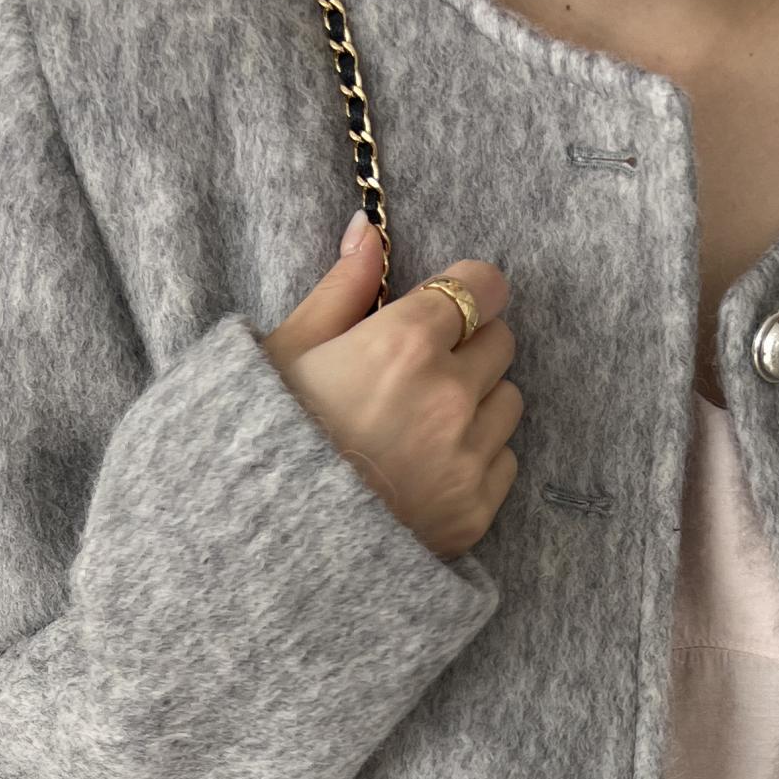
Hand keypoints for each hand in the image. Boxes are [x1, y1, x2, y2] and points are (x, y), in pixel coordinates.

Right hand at [258, 218, 521, 559]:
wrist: (273, 548)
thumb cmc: (269, 441)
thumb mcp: (288, 352)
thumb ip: (342, 287)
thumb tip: (369, 230)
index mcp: (405, 342)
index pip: (482, 286)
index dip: (468, 290)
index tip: (451, 305)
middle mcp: (449, 395)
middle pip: (501, 342)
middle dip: (469, 346)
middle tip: (423, 371)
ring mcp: (467, 457)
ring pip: (509, 402)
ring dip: (479, 403)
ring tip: (424, 425)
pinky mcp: (475, 509)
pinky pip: (504, 461)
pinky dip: (477, 459)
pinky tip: (428, 470)